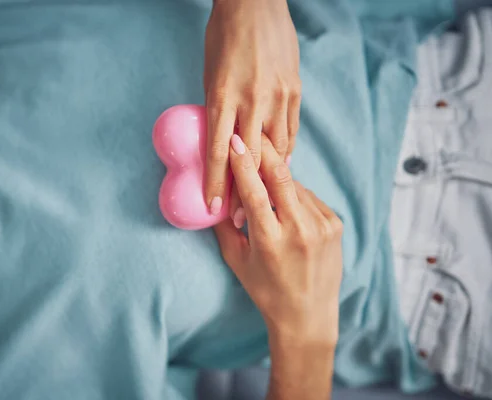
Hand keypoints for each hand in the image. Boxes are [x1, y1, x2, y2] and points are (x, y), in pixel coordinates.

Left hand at [204, 0, 300, 221]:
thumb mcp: (210, 74)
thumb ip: (217, 109)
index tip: (213, 208)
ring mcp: (278, 97)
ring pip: (276, 149)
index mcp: (223, 97)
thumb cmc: (224, 36)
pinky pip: (291, 131)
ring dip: (268, 177)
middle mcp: (252, 101)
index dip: (216, 184)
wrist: (256, 2)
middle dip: (245, 193)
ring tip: (263, 200)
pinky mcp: (295, 92)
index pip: (218, 152)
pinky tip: (280, 168)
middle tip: (241, 219)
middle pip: (249, 160)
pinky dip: (284, 152)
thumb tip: (222, 140)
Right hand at [215, 134, 342, 343]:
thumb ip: (224, 226)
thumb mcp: (236, 261)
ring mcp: (322, 227)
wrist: (308, 314)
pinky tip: (284, 201)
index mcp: (270, 242)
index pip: (255, 192)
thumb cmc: (265, 290)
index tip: (234, 141)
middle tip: (251, 133)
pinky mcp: (335, 224)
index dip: (243, 163)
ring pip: (294, 184)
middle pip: (280, 178)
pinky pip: (308, 196)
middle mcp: (300, 232)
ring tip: (262, 173)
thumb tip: (215, 193)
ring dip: (276, 176)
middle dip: (264, 151)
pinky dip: (293, 193)